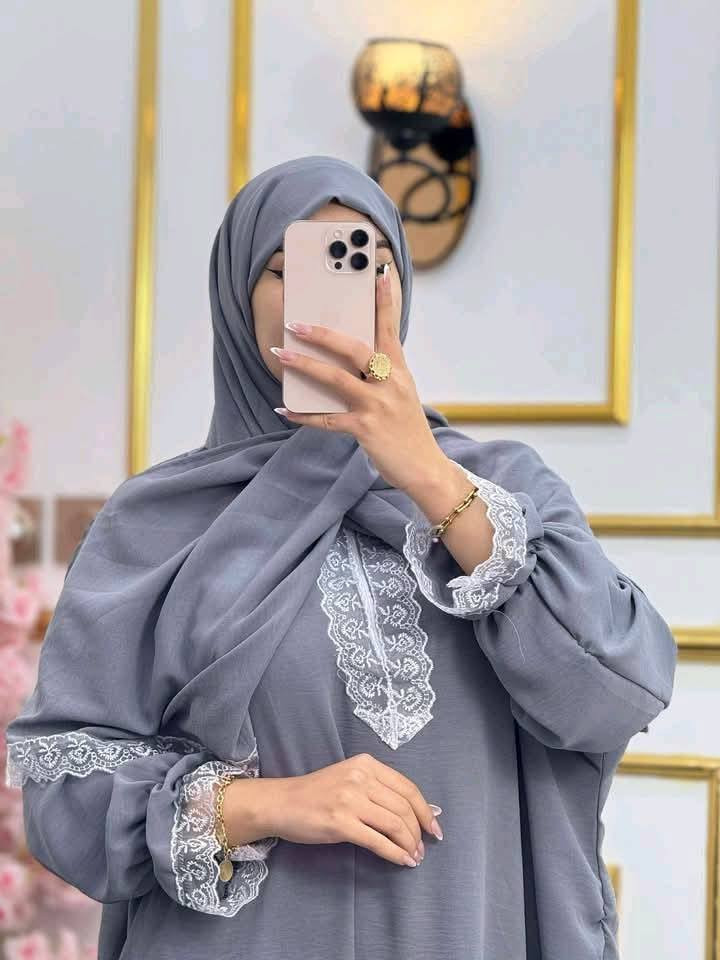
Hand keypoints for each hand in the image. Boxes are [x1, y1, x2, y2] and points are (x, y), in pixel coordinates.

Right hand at [232, 753, 443, 866]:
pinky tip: (401, 861)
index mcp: (366, 764)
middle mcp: (360, 778)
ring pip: (394, 824)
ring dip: (409, 844)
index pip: (407, 788)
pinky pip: (377, 841)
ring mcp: (350, 799)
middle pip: (404, 808)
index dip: (426, 810)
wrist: (281, 802)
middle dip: (419, 831)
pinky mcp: (340, 822)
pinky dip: (394, 854)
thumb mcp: (350, 779)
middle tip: (423, 848)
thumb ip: (379, 789)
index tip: (434, 828)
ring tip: (413, 856)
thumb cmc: (317, 793)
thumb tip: (418, 810)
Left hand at [271, 267, 447, 492]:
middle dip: (323, 334)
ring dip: (305, 365)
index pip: (390, 329)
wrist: (425, 468)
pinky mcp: (365, 428)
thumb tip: (345, 363)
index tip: (378, 274)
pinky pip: (327, 419)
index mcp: (399, 371)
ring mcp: (377, 405)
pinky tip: (284, 410)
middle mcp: (390, 383)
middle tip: (296, 323)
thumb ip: (380, 377)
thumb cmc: (408, 432)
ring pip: (336, 378)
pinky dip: (303, 416)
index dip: (384, 301)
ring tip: (281, 355)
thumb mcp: (402, 396)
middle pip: (354, 349)